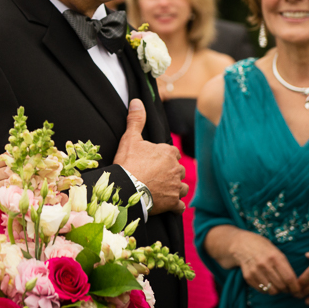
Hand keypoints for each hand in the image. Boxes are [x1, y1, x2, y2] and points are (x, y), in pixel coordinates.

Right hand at [114, 99, 186, 214]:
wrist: (125, 189)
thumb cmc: (128, 163)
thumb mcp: (130, 138)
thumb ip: (136, 120)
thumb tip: (137, 101)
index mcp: (169, 152)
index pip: (174, 153)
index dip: (165, 157)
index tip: (155, 161)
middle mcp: (176, 169)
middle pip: (179, 170)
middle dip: (172, 173)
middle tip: (157, 176)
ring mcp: (176, 187)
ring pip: (182, 187)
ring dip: (176, 189)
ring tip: (163, 190)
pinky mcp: (173, 203)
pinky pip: (180, 206)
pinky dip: (176, 206)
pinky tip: (168, 206)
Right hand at [231, 230, 300, 296]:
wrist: (241, 244)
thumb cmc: (262, 247)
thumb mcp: (276, 251)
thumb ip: (284, 265)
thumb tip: (294, 283)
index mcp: (274, 256)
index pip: (289, 278)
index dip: (296, 288)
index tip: (299, 292)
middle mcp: (264, 264)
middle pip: (281, 286)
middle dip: (287, 290)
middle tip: (287, 288)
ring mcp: (255, 271)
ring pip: (272, 291)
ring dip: (277, 290)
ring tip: (276, 285)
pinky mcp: (248, 277)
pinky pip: (262, 290)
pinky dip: (266, 289)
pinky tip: (266, 282)